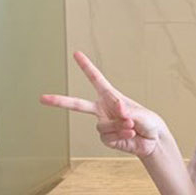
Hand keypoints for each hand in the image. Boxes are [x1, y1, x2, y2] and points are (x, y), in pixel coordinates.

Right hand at [40, 51, 167, 157]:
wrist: (153, 140)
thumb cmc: (148, 121)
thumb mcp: (140, 113)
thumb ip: (126, 112)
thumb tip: (117, 112)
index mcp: (111, 97)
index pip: (96, 80)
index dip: (86, 67)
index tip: (77, 54)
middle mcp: (103, 109)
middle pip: (78, 104)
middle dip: (60, 101)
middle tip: (43, 98)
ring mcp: (104, 124)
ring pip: (102, 125)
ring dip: (119, 126)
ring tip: (131, 126)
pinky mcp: (106, 138)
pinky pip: (107, 136)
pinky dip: (120, 135)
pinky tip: (130, 135)